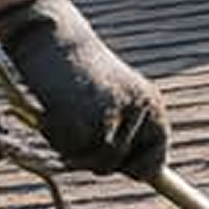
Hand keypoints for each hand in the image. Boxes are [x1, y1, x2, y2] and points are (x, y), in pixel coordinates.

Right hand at [0, 0, 168, 178]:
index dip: (141, 168)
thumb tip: (137, 173)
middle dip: (97, 161)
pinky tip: (52, 115)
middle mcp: (138, 109)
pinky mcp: (87, 120)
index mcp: (149, 102)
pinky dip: (58, 141)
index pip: (157, 153)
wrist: (51, 35)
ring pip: (98, 162)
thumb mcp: (107, 97)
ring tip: (61, 123)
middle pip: (122, 163)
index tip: (127, 171)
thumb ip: (121, 129)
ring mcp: (114, 116)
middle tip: (76, 139)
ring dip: (75, 152)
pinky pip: (73, 151)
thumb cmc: (73, 68)